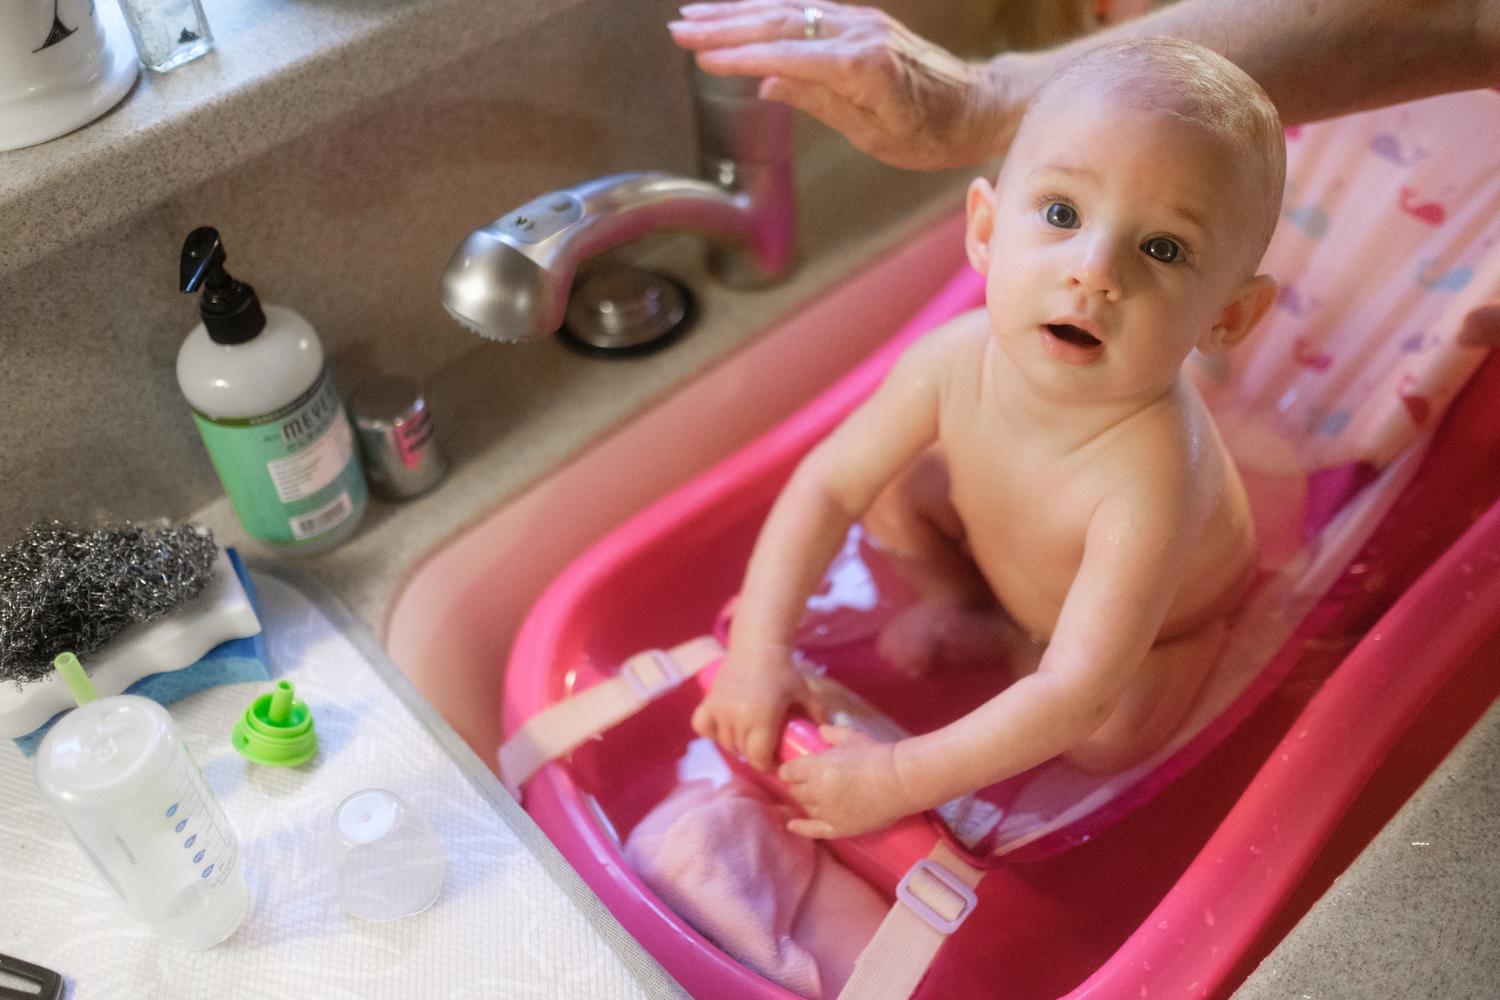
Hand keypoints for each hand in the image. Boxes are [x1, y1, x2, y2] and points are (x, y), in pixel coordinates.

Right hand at [670, 1, 1023, 170]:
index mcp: (861, 65)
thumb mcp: (875, 135)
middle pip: (780, 23)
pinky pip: (805, 11)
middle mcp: (859, 33)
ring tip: (693, 15)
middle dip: (725, 25)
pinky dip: (766, 10)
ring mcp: (860, 21)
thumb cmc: (933, 132)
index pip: (787, 56)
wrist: (980, 104)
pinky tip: (739, 13)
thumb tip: (768, 84)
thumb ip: (820, 104)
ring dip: (737, 11)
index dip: (741, 56)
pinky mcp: (862, 22)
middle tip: (679, 29)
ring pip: (789, 10)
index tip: (701, 58)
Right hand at [691, 642, 824, 771]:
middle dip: (756, 754)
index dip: (767, 765)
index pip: (758, 757)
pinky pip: (703, 728)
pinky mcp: (709, 701)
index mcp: (763, 718)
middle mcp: (738, 717)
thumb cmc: (783, 670)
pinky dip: (712, 732)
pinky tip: (724, 728)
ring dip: (738, 744)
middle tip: (766, 748)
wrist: (757, 646)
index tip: (775, 763)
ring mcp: (720, 710)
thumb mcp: (804, 691)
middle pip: (744, 752)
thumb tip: (827, 732)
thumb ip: (818, 713)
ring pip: (726, 743)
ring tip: (750, 736)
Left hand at [778, 725, 916, 837]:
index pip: (789, 771)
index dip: (788, 770)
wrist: (900, 780)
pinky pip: (814, 830)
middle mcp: (818, 791)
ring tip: (815, 796)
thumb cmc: (876, 755)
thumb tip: (820, 729)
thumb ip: (832, 733)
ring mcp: (828, 811)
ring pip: (806, 808)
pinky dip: (801, 827)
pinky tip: (792, 825)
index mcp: (817, 767)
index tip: (790, 770)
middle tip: (805, 781)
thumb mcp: (852, 737)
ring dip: (807, 801)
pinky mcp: (840, 828)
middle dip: (798, 784)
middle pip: (795, 790)